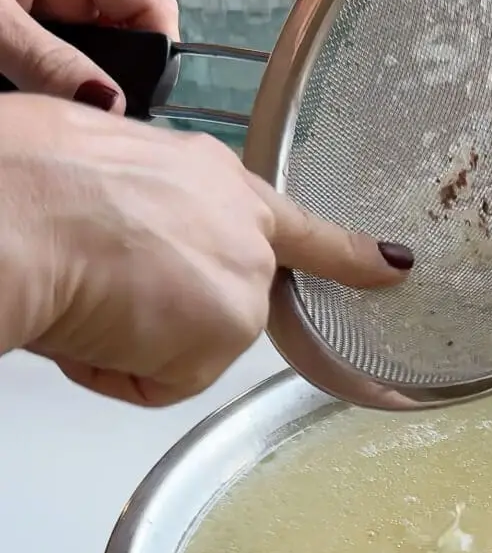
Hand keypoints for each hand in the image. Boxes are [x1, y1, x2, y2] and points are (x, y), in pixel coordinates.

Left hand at [0, 0, 178, 109]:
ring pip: (96, 58)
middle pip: (128, 35)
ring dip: (80, 93)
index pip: (151, 4)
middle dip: (114, 83)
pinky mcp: (24, 22)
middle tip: (90, 130)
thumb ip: (49, 63)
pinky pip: (61, 63)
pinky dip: (53, 90)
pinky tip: (42, 111)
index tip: (128, 113)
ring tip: (63, 125)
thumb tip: (113, 109)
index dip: (154, 59)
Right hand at [0, 93, 413, 406]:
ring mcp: (242, 289)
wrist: (18, 216)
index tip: (393, 266)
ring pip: (183, 348)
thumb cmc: (30, 180)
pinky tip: (89, 327)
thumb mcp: (103, 168)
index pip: (296, 224)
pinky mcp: (223, 340)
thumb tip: (113, 233)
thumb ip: (145, 207)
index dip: (346, 252)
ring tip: (86, 294)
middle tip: (99, 283)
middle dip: (159, 313)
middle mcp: (244, 232)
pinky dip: (111, 371)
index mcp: (213, 178)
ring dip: (127, 340)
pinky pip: (155, 384)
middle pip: (218, 304)